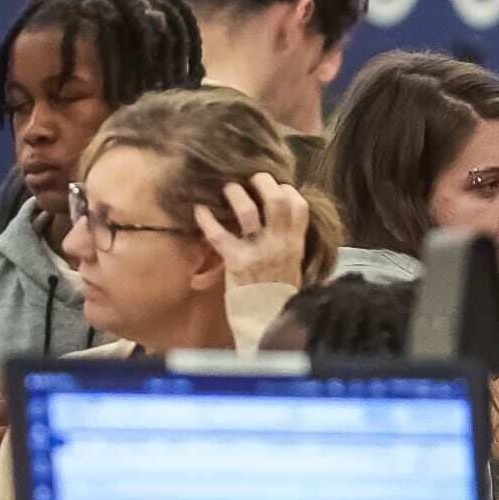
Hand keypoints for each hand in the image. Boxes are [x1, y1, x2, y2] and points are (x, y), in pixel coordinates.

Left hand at [192, 173, 307, 288]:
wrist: (268, 321)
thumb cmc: (279, 295)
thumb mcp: (293, 267)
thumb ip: (289, 244)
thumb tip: (281, 223)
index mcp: (295, 244)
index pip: (299, 206)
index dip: (287, 190)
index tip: (276, 187)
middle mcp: (279, 244)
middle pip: (276, 200)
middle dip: (264, 183)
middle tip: (252, 178)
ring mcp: (258, 252)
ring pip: (249, 213)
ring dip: (237, 195)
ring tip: (229, 188)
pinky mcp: (237, 262)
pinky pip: (219, 236)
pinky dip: (207, 220)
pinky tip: (199, 210)